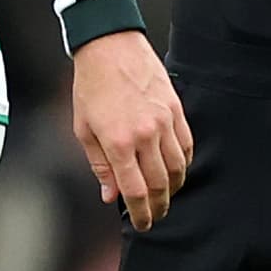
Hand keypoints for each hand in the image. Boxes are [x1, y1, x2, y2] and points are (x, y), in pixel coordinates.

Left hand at [70, 29, 192, 230]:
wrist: (109, 46)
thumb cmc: (91, 85)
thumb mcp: (83, 128)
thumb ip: (99, 165)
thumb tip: (111, 195)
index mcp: (118, 142)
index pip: (135, 191)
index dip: (141, 213)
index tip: (143, 223)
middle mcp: (145, 134)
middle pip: (160, 184)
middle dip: (158, 206)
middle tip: (154, 216)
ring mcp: (164, 121)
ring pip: (178, 168)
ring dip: (174, 188)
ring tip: (166, 196)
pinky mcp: (176, 109)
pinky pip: (187, 144)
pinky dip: (184, 163)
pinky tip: (176, 170)